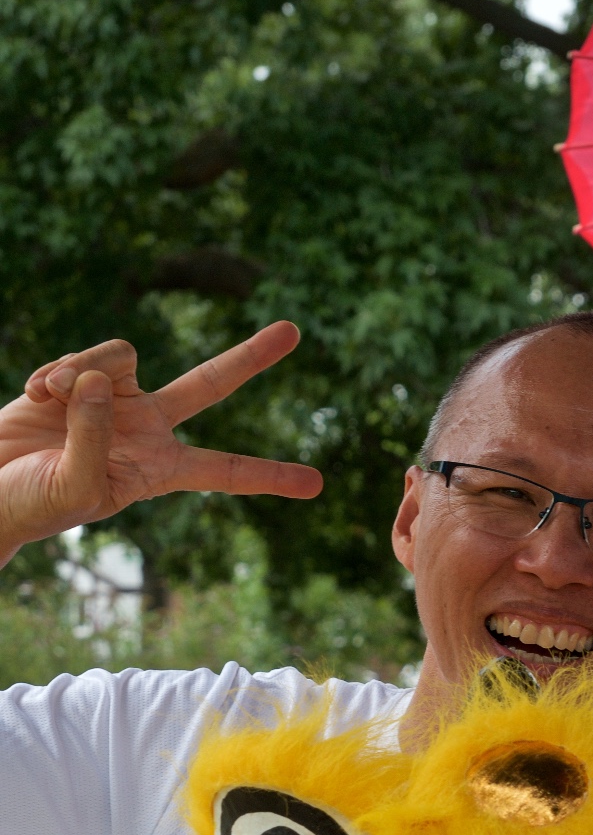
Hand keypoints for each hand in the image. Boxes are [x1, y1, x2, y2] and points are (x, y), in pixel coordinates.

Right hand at [0, 322, 320, 563]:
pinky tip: (36, 395)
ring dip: (84, 372)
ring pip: (123, 355)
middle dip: (251, 357)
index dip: (268, 475)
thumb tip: (103, 378)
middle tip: (295, 330)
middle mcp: (147, 428)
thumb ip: (96, 435)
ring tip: (52, 400)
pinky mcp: (78, 376)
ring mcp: (114, 398)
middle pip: (210, 384)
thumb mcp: (76, 487)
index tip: (316, 484)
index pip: (224, 471)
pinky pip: (85, 355)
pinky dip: (57, 371)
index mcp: (159, 470)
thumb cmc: (33, 504)